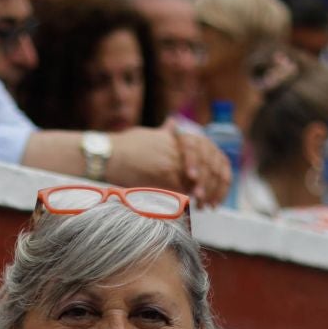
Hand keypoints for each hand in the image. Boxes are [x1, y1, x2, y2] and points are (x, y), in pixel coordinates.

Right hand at [113, 126, 231, 205]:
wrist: (108, 155)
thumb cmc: (125, 146)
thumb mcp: (149, 133)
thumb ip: (164, 132)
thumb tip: (172, 124)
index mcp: (178, 137)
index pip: (208, 150)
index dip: (216, 167)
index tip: (219, 180)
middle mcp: (179, 148)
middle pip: (208, 165)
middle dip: (215, 184)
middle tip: (213, 200)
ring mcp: (173, 161)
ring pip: (200, 178)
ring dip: (206, 193)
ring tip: (205, 205)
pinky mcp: (165, 175)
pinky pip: (186, 188)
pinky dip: (192, 197)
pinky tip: (194, 204)